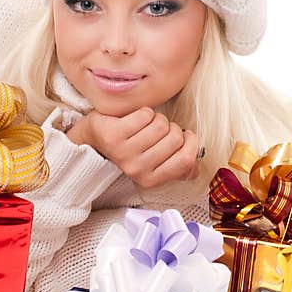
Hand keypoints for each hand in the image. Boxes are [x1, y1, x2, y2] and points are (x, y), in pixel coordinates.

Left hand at [74, 107, 201, 188]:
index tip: (186, 135)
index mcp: (150, 179)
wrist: (94, 141)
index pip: (185, 160)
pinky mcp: (114, 134)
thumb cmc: (130, 149)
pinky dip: (144, 111)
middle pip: (174, 138)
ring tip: (145, 125)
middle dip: (172, 128)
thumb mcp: (153, 163)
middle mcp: (137, 169)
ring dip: (157, 119)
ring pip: (161, 124)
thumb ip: (177, 168)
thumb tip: (197, 168)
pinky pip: (145, 114)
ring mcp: (124, 152)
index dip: (191, 143)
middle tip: (159, 130)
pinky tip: (134, 119)